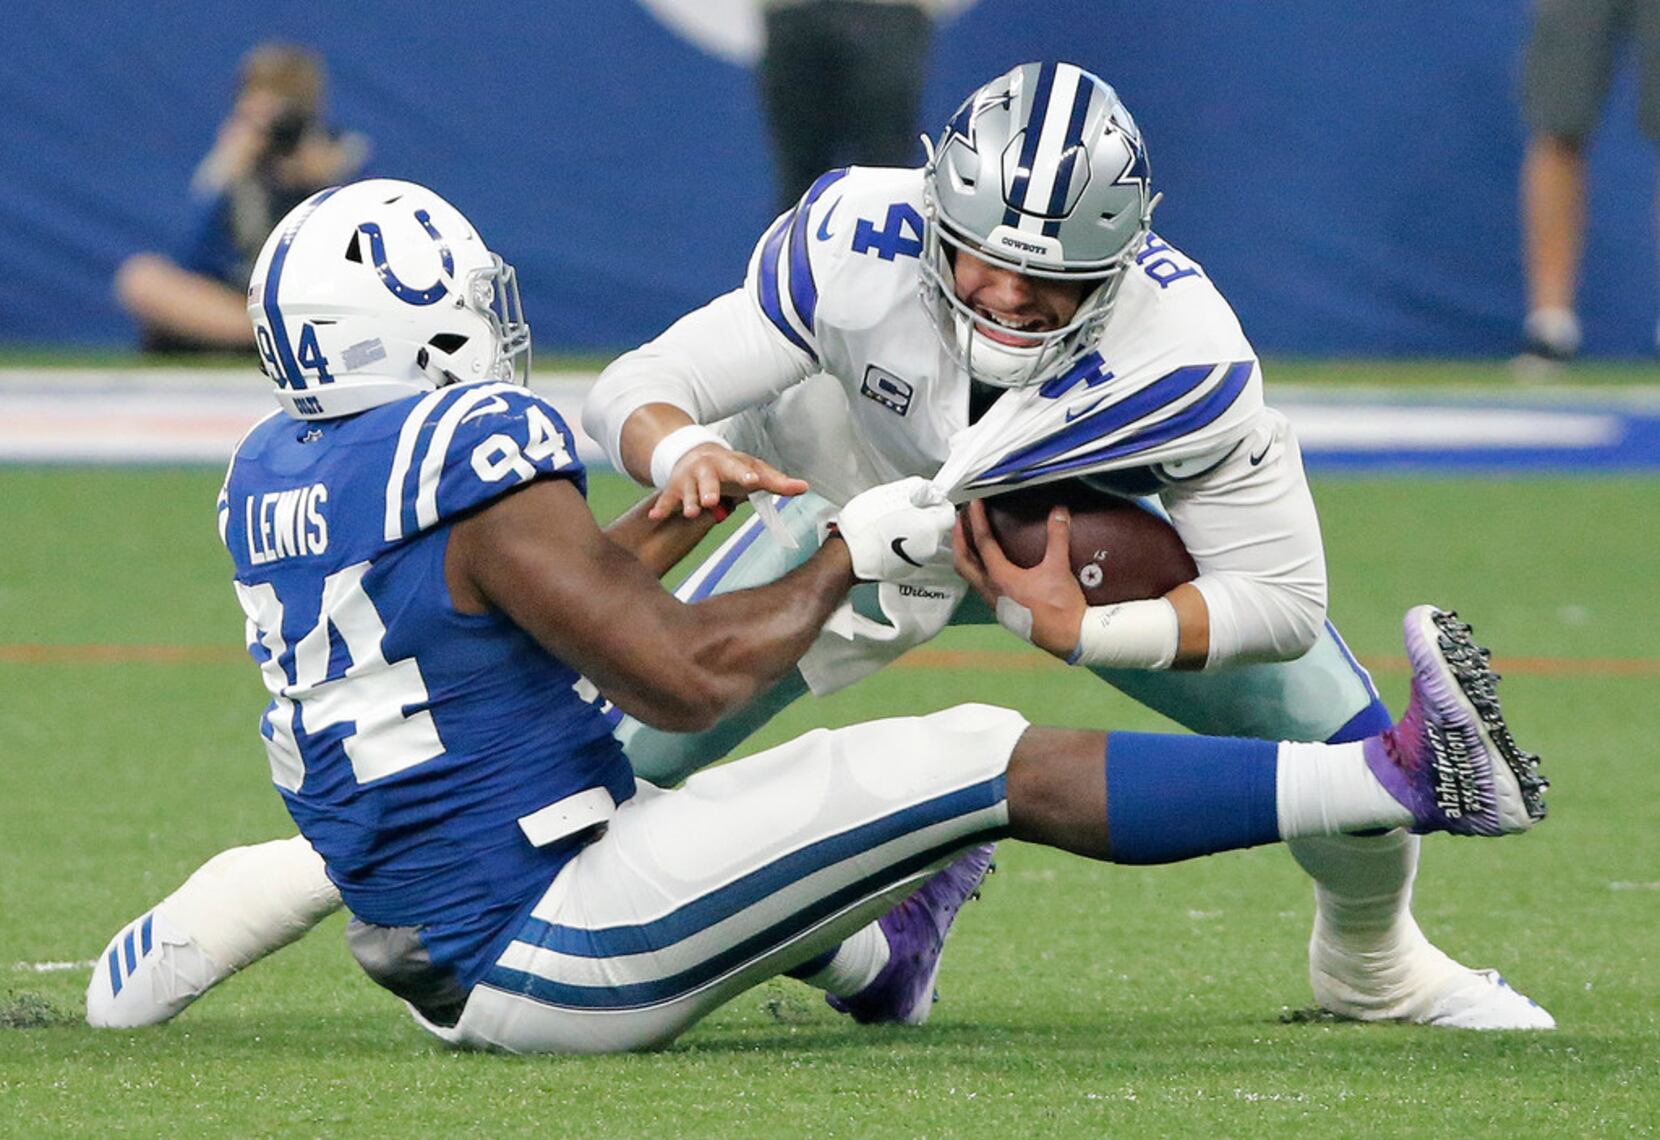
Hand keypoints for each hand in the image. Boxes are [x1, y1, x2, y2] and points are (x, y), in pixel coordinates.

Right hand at [649, 443, 807, 520]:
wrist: (694, 454)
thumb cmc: (731, 468)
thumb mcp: (753, 470)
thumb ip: (777, 482)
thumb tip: (804, 488)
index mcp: (730, 463)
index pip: (740, 469)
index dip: (746, 475)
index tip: (753, 480)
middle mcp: (707, 469)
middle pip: (709, 480)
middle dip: (710, 489)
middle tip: (713, 501)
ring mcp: (689, 479)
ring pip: (689, 492)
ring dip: (690, 502)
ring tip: (692, 512)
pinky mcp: (674, 489)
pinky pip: (666, 499)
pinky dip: (661, 507)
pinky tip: (655, 516)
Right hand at [835, 477, 956, 580]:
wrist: (848, 556)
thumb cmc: (867, 525)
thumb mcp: (893, 494)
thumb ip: (918, 489)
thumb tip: (929, 490)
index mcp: (931, 527)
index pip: (948, 510)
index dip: (935, 501)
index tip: (922, 498)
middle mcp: (930, 547)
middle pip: (937, 526)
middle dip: (924, 516)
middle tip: (903, 509)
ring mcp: (918, 561)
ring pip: (925, 539)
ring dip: (914, 530)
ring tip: (892, 524)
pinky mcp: (905, 570)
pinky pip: (912, 552)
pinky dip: (905, 544)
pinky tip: (887, 539)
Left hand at [954, 499, 1084, 656]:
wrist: (1068, 638)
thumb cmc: (1061, 605)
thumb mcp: (1059, 568)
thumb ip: (1058, 537)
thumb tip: (1060, 511)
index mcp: (1002, 578)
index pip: (983, 543)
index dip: (977, 521)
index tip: (973, 505)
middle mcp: (992, 591)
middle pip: (964, 562)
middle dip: (958, 540)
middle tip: (959, 521)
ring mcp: (995, 604)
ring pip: (970, 577)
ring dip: (966, 557)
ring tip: (968, 541)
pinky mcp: (1003, 612)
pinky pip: (981, 588)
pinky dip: (978, 571)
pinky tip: (988, 566)